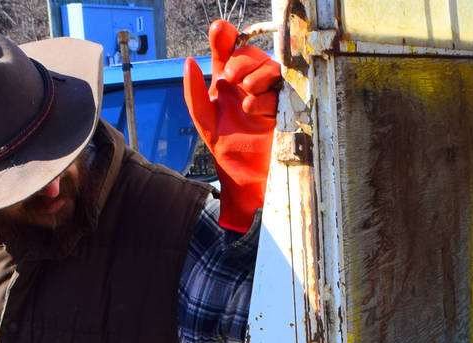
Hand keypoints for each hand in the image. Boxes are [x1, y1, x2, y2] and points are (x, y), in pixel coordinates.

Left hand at [183, 18, 280, 233]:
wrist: (244, 179)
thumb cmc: (224, 150)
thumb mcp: (203, 121)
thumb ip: (193, 93)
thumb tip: (189, 62)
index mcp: (227, 82)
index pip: (227, 49)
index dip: (225, 36)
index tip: (222, 32)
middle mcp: (248, 84)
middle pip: (251, 54)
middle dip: (241, 60)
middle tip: (230, 78)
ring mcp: (267, 95)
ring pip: (271, 68)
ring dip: (257, 75)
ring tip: (244, 95)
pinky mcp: (283, 109)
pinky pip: (281, 92)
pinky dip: (266, 97)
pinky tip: (253, 110)